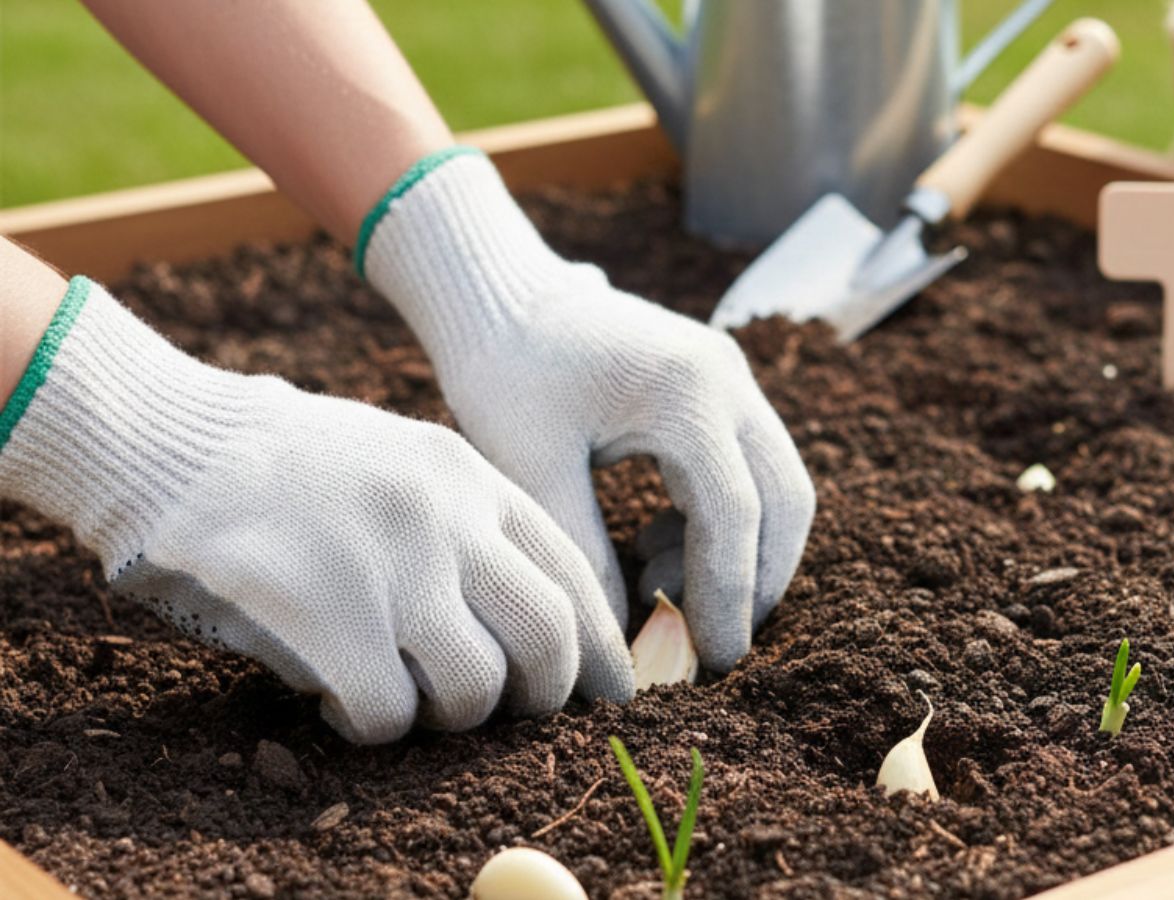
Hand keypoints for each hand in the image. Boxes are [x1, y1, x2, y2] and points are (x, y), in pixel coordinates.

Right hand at [0, 280, 632, 742]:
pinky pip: (389, 712)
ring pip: (476, 687)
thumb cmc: (292, 469)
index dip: (603, 650)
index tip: (609, 697)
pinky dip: (371, 726)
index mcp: (472, 478)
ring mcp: (388, 562)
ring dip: (447, 718)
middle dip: (543, 699)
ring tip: (402, 697)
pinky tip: (336, 699)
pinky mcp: (324, 610)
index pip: (574, 576)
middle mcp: (446, 515)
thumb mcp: (406, 466)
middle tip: (507, 715)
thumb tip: (544, 640)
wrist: (172, 441)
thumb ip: (472, 531)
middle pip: (549, 639)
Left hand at [365, 150, 814, 670]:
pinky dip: (720, 522)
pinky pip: (749, 468)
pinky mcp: (720, 385)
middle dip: (757, 581)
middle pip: (784, 501)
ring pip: (778, 487)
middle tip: (710, 642)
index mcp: (686, 393)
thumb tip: (624, 643)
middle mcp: (727, 379)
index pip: (734, 514)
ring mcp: (731, 377)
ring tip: (662, 590)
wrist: (503, 295)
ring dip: (743, 553)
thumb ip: (584, 553)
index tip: (711, 658)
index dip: (729, 595)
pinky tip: (656, 547)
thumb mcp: (531, 469)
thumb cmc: (503, 374)